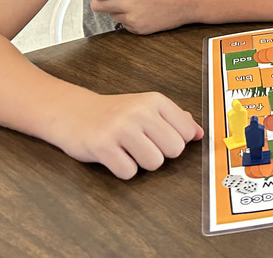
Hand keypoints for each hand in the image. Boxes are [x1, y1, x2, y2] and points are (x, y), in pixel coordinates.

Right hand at [52, 91, 202, 179]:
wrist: (74, 112)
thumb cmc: (114, 113)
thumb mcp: (147, 107)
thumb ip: (175, 118)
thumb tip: (199, 133)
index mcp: (155, 101)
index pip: (186, 133)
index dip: (175, 141)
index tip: (159, 137)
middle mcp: (140, 112)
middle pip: (174, 150)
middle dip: (160, 154)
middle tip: (141, 145)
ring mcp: (121, 128)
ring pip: (154, 163)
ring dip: (141, 163)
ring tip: (127, 150)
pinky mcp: (103, 145)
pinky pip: (129, 172)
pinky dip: (122, 170)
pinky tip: (114, 156)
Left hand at [87, 0, 195, 33]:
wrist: (190, 1)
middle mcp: (129, 4)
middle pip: (97, 6)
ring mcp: (134, 19)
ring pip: (110, 15)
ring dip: (114, 8)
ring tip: (131, 1)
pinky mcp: (140, 29)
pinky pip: (123, 24)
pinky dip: (126, 17)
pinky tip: (140, 9)